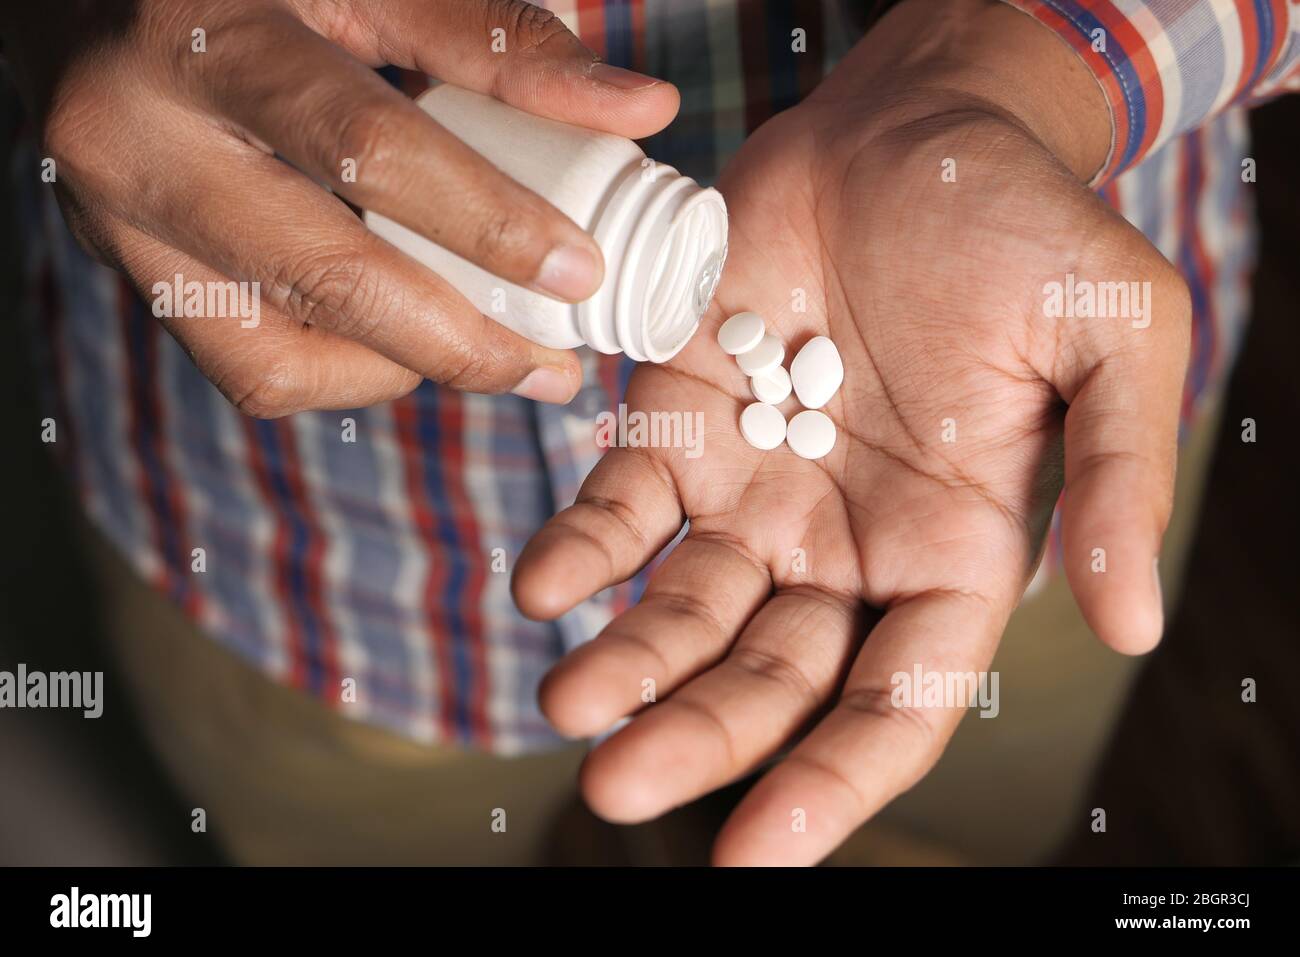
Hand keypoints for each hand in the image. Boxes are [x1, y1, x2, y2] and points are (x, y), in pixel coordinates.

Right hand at [5, 0, 677, 412]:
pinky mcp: (129, 274)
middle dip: (463, 345)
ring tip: (486, 355)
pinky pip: (246, 368)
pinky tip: (400, 341)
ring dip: (404, 372)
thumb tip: (640, 108)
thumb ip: (495, 40)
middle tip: (554, 369)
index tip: (580, 273)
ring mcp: (119, 225)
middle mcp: (138, 144)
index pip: (366, 150)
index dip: (488, 223)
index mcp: (204, 38)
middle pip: (326, 282)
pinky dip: (342, 372)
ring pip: (276, 357)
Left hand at [513, 0, 1188, 863]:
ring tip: (567, 704)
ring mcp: (756, 491)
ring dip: (626, 664)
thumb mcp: (1116, 339)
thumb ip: (1123, 481)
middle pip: (770, 678)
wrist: (915, 133)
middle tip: (618, 788)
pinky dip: (583, 548)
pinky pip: (624, 506)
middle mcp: (846, 547)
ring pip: (686, 611)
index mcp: (953, 553)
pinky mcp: (679, 424)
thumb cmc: (1027, 230)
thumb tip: (1134, 627)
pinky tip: (542, 586)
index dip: (834, 780)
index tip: (758, 850)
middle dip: (700, 737)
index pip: (895, 701)